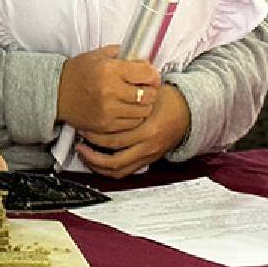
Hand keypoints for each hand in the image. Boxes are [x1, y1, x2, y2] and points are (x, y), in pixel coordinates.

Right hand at [56, 45, 160, 132]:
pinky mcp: (105, 125)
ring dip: (144, 105)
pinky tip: (127, 110)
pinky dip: (133, 117)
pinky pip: (131, 124)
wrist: (56, 93)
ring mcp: (108, 110)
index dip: (153, 74)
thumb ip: (123, 54)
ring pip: (142, 112)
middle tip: (146, 88)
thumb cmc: (78, 72)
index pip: (147, 74)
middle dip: (151, 91)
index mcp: (110, 70)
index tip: (151, 75)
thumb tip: (144, 60)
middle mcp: (110, 91)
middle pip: (148, 95)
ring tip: (137, 100)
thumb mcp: (99, 55)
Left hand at [74, 83, 190, 177]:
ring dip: (98, 166)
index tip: (83, 126)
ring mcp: (149, 156)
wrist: (189, 112)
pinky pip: (125, 172)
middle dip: (92, 153)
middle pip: (114, 160)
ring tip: (84, 154)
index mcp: (148, 130)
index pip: (116, 139)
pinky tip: (97, 161)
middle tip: (79, 142)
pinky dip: (109, 169)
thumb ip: (130, 96)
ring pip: (119, 170)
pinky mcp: (148, 161)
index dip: (96, 135)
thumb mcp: (149, 94)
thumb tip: (103, 94)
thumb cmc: (167, 100)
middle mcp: (148, 147)